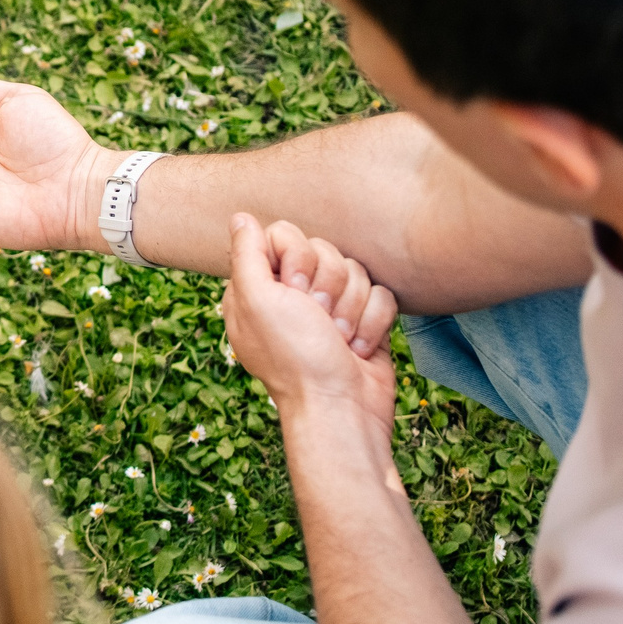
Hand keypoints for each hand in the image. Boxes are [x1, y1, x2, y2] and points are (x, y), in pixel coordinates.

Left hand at [220, 213, 399, 433]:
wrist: (341, 407)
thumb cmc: (295, 356)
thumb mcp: (257, 300)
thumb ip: (247, 254)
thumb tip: (240, 216)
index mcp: (259, 286)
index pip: (284, 234)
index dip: (297, 258)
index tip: (294, 289)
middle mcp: (292, 294)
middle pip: (324, 249)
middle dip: (327, 286)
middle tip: (317, 320)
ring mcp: (330, 307)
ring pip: (356, 270)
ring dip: (350, 308)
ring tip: (337, 339)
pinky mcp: (363, 319)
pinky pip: (382, 293)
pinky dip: (373, 322)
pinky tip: (357, 347)